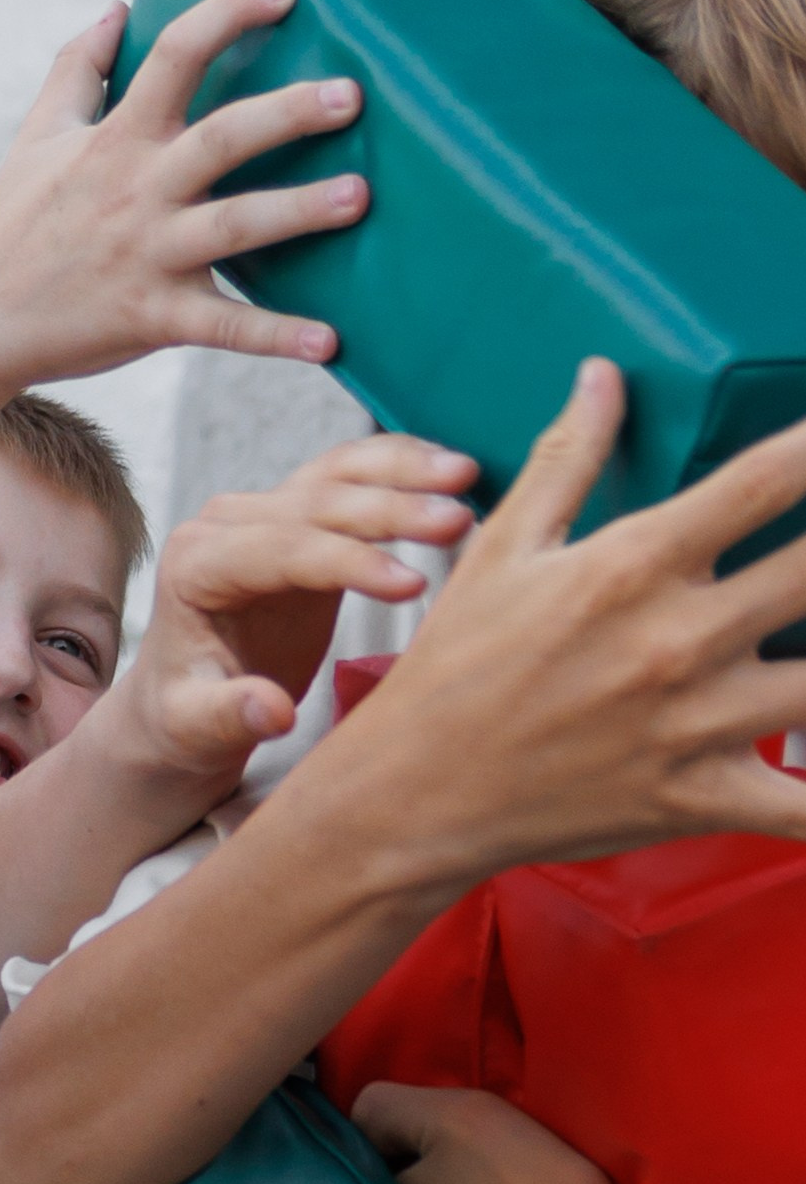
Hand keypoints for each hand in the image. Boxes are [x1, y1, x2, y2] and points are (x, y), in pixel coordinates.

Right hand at [0, 0, 366, 396]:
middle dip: (288, 113)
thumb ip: (78, 68)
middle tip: (351, 96)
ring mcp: (148, 255)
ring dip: (299, 212)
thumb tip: (118, 8)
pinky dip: (276, 336)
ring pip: (235, 226)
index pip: (176, 55)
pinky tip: (329, 340)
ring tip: (359, 197)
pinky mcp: (153, 316)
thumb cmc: (10, 222)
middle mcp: (138, 190)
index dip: (229, 15)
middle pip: (222, 138)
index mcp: (115, 137)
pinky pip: (224, 326)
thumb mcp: (36, 136)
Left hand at [117, 433, 477, 788]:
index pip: (282, 551)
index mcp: (196, 564)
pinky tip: (449, 471)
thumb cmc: (185, 716)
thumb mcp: (195, 728)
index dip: (349, 564)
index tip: (412, 587)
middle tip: (459, 519)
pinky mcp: (299, 516)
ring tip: (468, 476)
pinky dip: (400, 466)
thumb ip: (229, 716)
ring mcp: (263, 511)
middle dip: (391, 508)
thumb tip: (272, 712)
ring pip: (338, 474)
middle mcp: (225, 523)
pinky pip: (351, 475)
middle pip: (317, 503)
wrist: (179, 700)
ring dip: (404, 470)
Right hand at [327, 359, 805, 883]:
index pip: (763, 482)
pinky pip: (803, 808)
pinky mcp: (700, 797)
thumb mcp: (501, 548)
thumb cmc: (456, 666)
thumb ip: (567, 458)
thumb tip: (603, 375)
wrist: (416, 792)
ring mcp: (695, 724)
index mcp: (632, 565)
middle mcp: (677, 639)